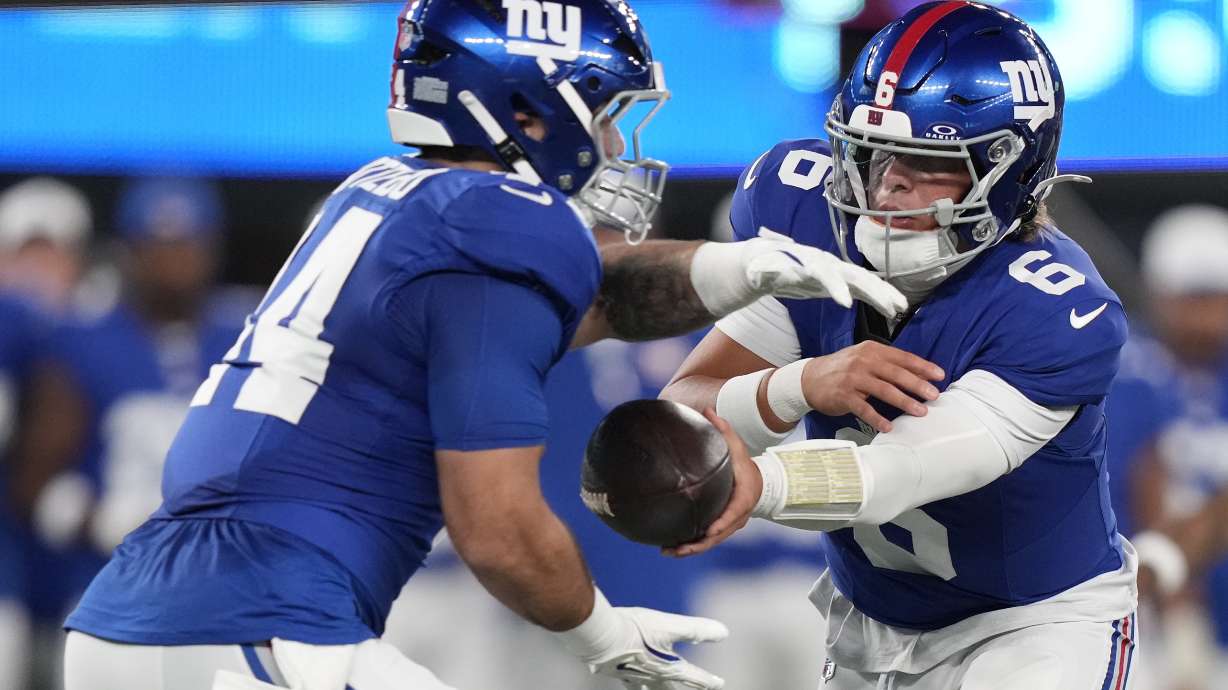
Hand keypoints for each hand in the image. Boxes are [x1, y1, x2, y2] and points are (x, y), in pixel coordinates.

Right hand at [570, 599, 727, 689]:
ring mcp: (634, 676)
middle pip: (673, 687)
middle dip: (685, 688)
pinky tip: (627, 680)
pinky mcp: (616, 671)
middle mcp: (653, 676)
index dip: (707, 680)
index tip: (719, 683)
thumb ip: (696, 630)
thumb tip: (724, 633)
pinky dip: (633, 683)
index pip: (694, 676)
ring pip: (650, 688)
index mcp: (669, 668)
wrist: (600, 637)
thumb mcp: (670, 625)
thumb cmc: (636, 629)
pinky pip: (628, 682)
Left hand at [664, 409, 759, 557]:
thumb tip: (708, 410)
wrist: (759, 483)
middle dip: (699, 544)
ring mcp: (730, 525)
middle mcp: (737, 517)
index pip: (733, 513)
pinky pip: (706, 540)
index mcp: (743, 498)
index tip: (709, 530)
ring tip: (668, 551)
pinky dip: (691, 545)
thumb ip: (724, 430)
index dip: (722, 523)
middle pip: (718, 535)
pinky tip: (671, 547)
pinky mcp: (721, 529)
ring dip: (691, 549)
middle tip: (678, 548)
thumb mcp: (737, 446)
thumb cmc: (744, 464)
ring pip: (710, 542)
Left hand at [743, 239, 906, 317]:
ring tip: (900, 307)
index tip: (845, 303)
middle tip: (892, 305)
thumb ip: (763, 270)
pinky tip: (893, 310)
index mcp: (809, 262)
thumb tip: (760, 271)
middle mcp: (828, 264)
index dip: (836, 287)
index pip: (826, 274)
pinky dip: (878, 298)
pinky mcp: (840, 281)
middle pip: (854, 276)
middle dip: (874, 290)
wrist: (770, 260)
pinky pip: (863, 290)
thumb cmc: (764, 265)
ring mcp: (836, 271)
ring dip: (883, 294)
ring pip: (864, 281)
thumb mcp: (760, 268)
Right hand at [801, 341, 943, 432]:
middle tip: (934, 395)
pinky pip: (864, 409)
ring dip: (904, 402)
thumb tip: (918, 374)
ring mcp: (852, 378)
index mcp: (871, 350)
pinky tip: (888, 427)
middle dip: (917, 385)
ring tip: (920, 412)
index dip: (922, 366)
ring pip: (884, 390)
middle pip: (896, 373)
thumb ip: (887, 364)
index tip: (939, 376)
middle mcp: (863, 362)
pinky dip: (877, 418)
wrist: (809, 378)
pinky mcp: (843, 395)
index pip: (902, 357)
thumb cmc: (842, 370)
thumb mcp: (864, 360)